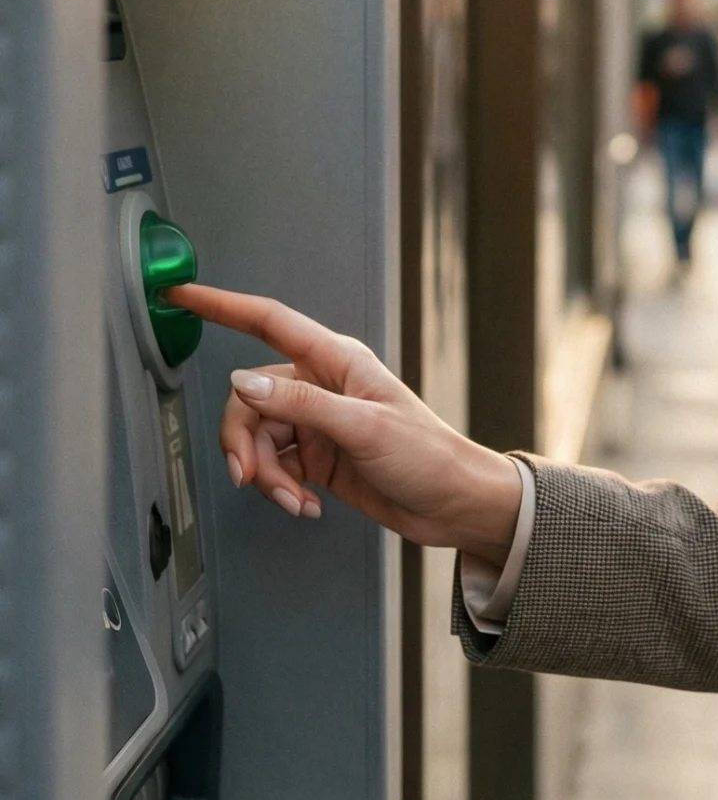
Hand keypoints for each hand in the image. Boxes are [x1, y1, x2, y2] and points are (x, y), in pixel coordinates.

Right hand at [168, 284, 522, 562]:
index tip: (182, 294)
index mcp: (335, 360)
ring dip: (267, 476)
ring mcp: (316, 422)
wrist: (454, 505)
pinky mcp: (316, 457)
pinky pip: (274, 466)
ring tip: (294, 499)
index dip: (222, 305)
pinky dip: (281, 490)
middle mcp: (320, 385)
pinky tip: (305, 505)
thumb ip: (301, 405)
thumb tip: (245, 383)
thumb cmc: (428, 456)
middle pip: (249, 398)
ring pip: (258, 438)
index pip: (267, 321)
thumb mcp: (364, 427)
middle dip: (245, 443)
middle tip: (253, 478)